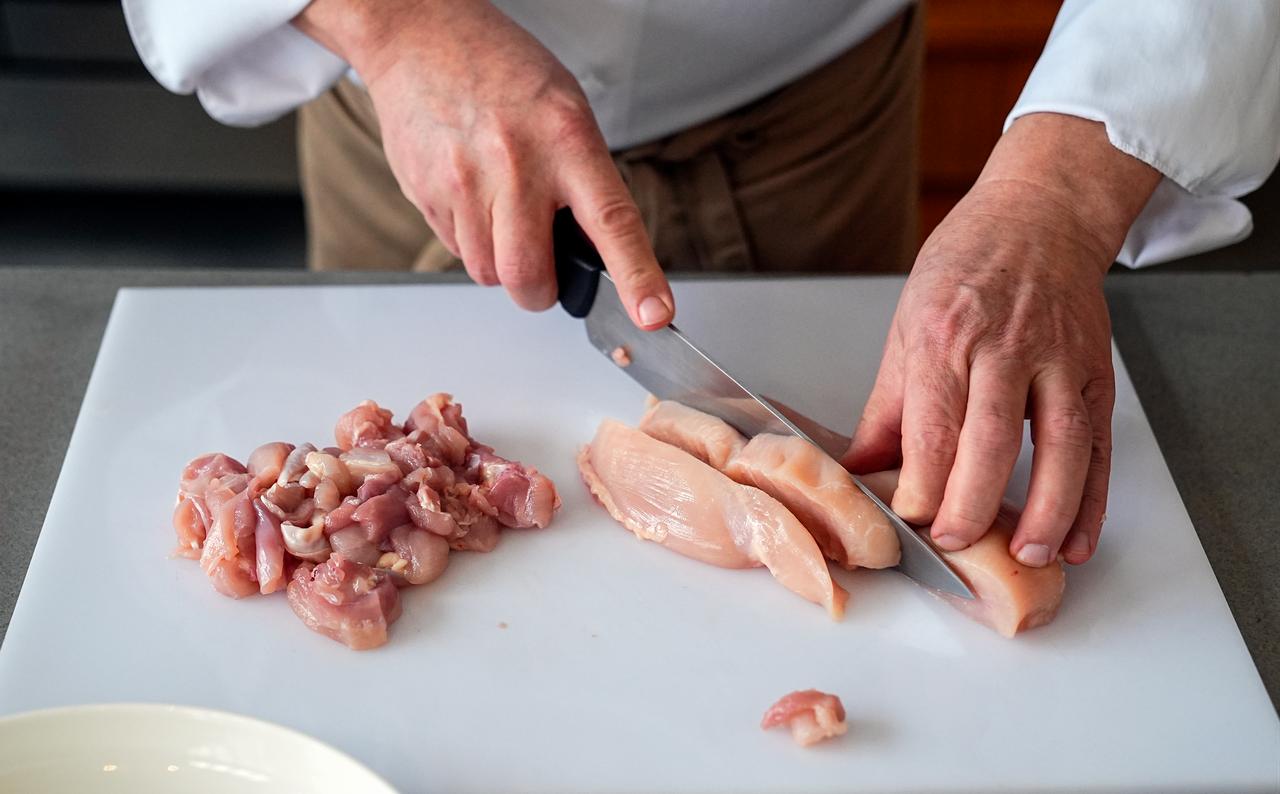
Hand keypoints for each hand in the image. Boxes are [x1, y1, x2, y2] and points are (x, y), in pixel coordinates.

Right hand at [294, 0, 673, 328]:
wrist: (420, 36)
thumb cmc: (502, 73)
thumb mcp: (566, 112)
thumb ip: (583, 181)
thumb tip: (596, 254)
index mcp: (566, 139)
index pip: (612, 221)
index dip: (637, 276)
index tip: (652, 314)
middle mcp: (516, 163)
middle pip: (528, 275)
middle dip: (540, 291)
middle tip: (545, 276)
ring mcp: (465, 181)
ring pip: (488, 273)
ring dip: (500, 264)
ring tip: (502, 214)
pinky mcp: (426, 193)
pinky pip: (456, 252)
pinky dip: (470, 242)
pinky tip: (472, 198)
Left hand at [845, 114, 1159, 566]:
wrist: (1039, 215)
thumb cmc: (966, 264)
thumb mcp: (907, 324)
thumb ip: (888, 406)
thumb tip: (861, 469)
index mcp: (945, 336)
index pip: (933, 427)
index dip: (921, 485)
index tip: (909, 520)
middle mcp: (1004, 346)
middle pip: (991, 442)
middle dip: (971, 504)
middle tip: (954, 544)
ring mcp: (1058, 359)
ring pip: (1059, 447)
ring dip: (1046, 511)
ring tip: (1027, 556)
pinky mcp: (1095, 371)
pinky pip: (1099, 446)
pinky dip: (1093, 498)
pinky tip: (1078, 537)